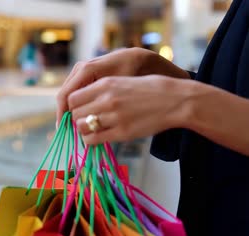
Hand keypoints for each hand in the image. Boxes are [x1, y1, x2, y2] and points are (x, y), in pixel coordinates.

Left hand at [69, 75, 191, 144]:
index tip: (80, 109)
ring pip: (81, 127)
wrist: (176, 100)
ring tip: (93, 129)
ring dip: (84, 130)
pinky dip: (91, 140)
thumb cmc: (150, 90)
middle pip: (75, 113)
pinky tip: (99, 137)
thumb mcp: (122, 82)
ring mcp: (114, 116)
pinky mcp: (122, 132)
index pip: (72, 98)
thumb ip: (101, 90)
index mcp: (105, 84)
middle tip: (87, 121)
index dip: (73, 106)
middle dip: (78, 118)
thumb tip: (82, 103)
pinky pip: (93, 139)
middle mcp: (106, 99)